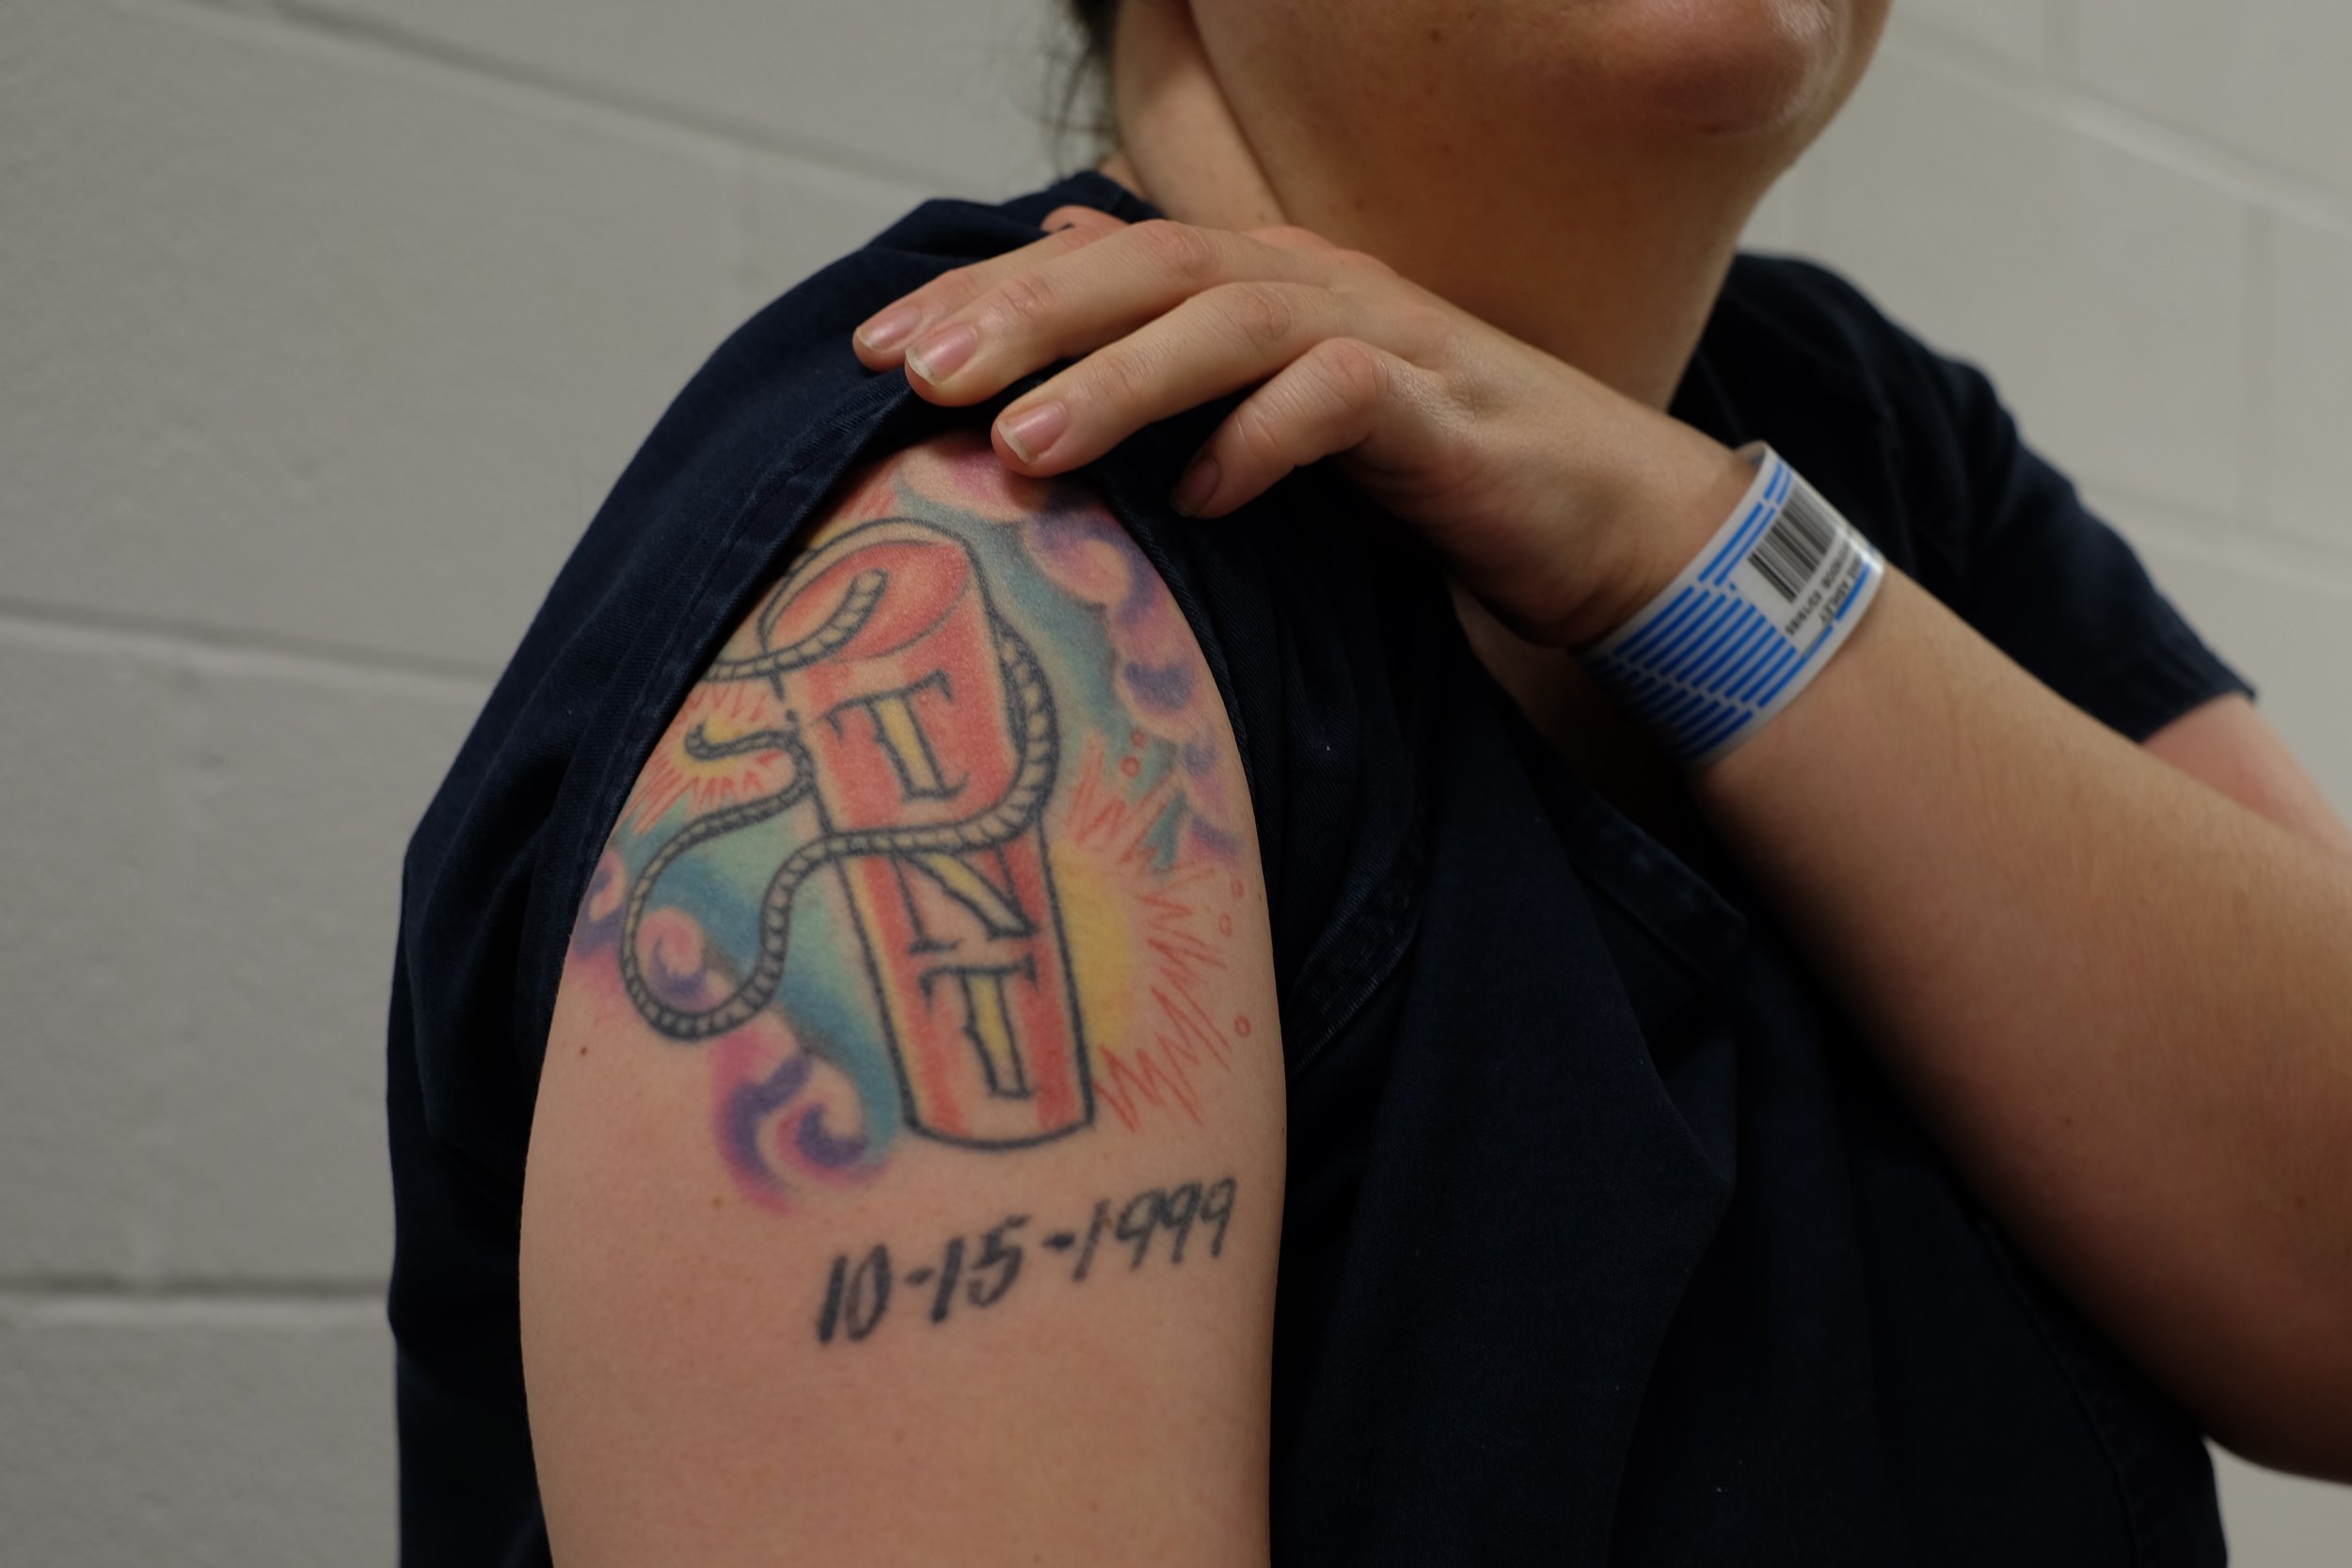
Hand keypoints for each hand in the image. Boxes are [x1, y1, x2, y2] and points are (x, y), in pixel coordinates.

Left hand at [849, 205, 1756, 647]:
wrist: (1600, 516)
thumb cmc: (1423, 471)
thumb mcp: (1277, 407)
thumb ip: (1174, 344)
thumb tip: (1058, 254)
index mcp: (1258, 283)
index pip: (1100, 265)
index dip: (984, 298)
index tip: (871, 358)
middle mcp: (1312, 286)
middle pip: (1149, 269)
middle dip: (1024, 318)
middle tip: (914, 381)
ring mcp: (1383, 339)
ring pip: (1234, 321)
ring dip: (1121, 378)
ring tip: (1021, 448)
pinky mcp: (1443, 413)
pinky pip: (1345, 401)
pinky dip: (1267, 441)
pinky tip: (1202, 502)